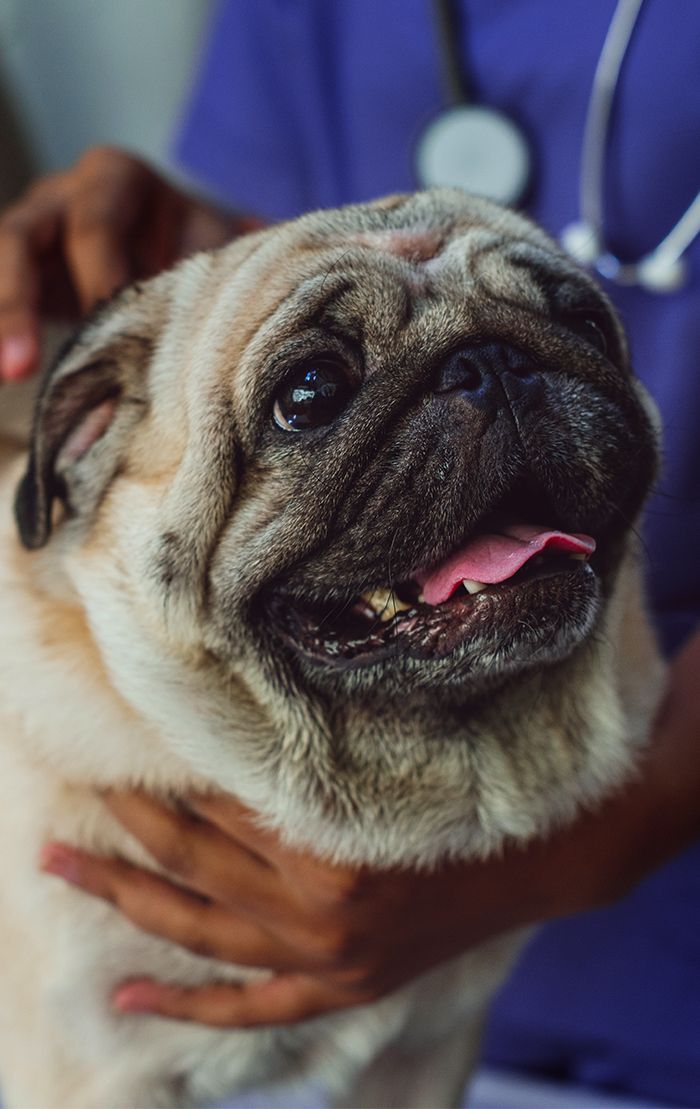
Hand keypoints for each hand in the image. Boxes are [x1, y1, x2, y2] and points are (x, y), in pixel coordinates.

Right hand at [0, 145, 260, 380]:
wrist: (178, 252)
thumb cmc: (197, 243)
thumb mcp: (211, 242)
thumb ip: (220, 258)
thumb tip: (258, 247)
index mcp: (115, 178)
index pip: (94, 224)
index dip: (98, 277)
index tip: (105, 324)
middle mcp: (60, 196)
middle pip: (19, 237)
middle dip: (16, 302)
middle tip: (21, 365)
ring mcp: (31, 232)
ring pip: (0, 262)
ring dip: (2, 319)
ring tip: (6, 372)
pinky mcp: (22, 272)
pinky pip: (1, 294)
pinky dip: (1, 331)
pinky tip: (2, 368)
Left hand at [40, 629, 699, 1027]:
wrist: (543, 852)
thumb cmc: (463, 781)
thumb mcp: (382, 744)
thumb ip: (302, 739)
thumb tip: (220, 713)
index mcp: (332, 835)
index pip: (218, 801)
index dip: (164, 775)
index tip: (118, 748)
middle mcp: (321, 906)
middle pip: (193, 861)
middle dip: (124, 828)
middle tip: (69, 804)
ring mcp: (330, 958)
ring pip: (202, 930)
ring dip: (127, 902)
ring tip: (61, 871)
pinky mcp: (343, 986)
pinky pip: (253, 1007)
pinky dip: (191, 1007)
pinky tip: (128, 1007)